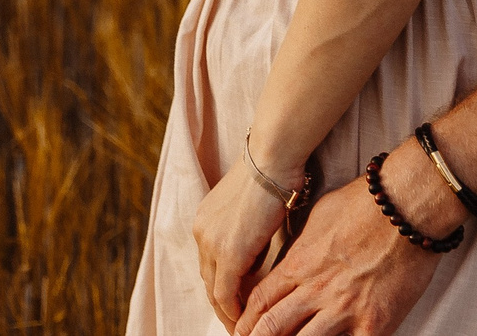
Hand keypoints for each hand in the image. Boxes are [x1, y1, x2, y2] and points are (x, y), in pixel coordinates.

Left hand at [193, 162, 292, 329]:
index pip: (211, 266)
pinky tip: (248, 321)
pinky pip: (225, 294)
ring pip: (214, 292)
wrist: (273, 157)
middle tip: (240, 325)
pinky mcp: (229, 254)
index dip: (224, 288)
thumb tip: (261, 253)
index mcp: (207, 221)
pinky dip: (234, 310)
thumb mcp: (255, 206)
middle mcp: (203, 234)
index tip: (238, 305)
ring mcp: (212, 244)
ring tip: (245, 328)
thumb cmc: (274, 173)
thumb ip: (251, 231)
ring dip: (229, 313)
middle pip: (208, 282)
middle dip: (223, 307)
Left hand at [236, 163, 440, 335]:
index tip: (240, 332)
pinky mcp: (374, 324)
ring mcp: (344, 310)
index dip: (245, 322)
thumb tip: (291, 261)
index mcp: (299, 264)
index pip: (259, 302)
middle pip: (271, 328)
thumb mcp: (319, 216)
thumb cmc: (366, 202)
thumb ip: (302, 246)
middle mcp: (316, 290)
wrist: (408, 204)